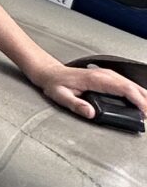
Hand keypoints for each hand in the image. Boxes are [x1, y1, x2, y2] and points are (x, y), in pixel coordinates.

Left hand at [21, 53, 146, 122]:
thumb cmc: (55, 84)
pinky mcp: (107, 77)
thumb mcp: (61, 96)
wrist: (51, 73)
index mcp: (96, 79)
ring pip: (131, 84)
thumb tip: (90, 113)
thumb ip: (76, 105)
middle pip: (132, 86)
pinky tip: (141, 100)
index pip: (123, 88)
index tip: (144, 112)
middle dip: (145, 100)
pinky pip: (126, 84)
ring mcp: (106, 74)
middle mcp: (104, 74)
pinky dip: (136, 92)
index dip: (137, 100)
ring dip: (143, 96)